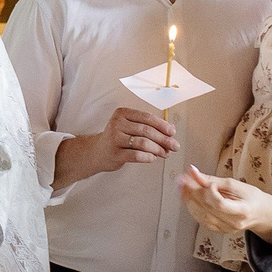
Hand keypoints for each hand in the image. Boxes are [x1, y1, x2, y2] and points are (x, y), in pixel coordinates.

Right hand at [63, 107, 177, 180]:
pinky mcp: (115, 153)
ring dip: (158, 149)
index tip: (172, 132)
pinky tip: (153, 158)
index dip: (163, 125)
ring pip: (143, 143)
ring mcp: (114, 138)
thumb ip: (149, 126)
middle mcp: (117, 124)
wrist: (97, 152)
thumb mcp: (130, 128)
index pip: (147, 117)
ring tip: (165, 153)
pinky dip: (148, 157)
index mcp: (122, 113)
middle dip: (164, 139)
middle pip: (147, 130)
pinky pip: (136, 155)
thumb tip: (170, 128)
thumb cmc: (117, 139)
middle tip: (174, 146)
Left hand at [178, 167, 271, 238]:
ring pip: (201, 215)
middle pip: (207, 208)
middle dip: (192, 193)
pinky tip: (188, 198)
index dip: (209, 193)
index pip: (220, 204)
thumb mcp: (236, 184)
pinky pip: (201, 220)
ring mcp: (226, 229)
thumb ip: (213, 179)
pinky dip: (193, 208)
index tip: (207, 182)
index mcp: (242, 211)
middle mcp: (233, 223)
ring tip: (181, 186)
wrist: (260, 213)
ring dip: (189, 200)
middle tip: (182, 179)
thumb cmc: (251, 196)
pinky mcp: (219, 230)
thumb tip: (192, 171)